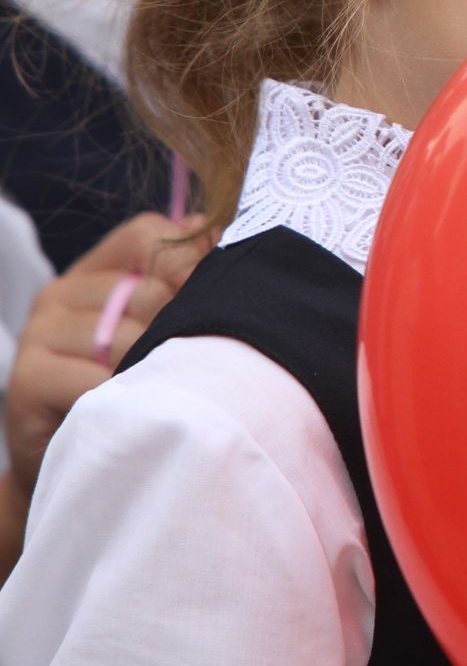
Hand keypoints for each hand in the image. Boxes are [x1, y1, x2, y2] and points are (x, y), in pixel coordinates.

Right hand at [4, 214, 212, 497]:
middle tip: (179, 364)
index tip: (210, 292)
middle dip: (177, 328)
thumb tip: (212, 229)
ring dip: (153, 370)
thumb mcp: (160, 330)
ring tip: (154, 392)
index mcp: (91, 274)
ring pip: (129, 336)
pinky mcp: (26, 380)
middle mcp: (58, 296)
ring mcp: (37, 336)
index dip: (188, 258)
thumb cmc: (131, 391)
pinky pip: (99, 380)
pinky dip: (125, 398)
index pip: (145, 234)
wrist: (83, 465)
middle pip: (146, 289)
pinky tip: (129, 411)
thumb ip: (183, 279)